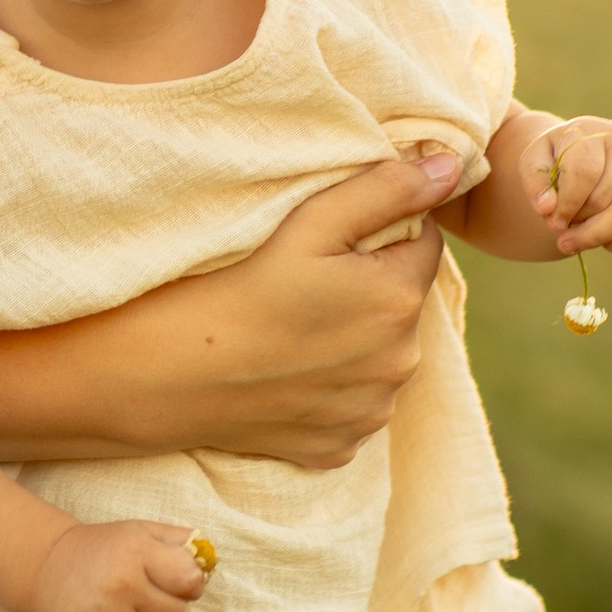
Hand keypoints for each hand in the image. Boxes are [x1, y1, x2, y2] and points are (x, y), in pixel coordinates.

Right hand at [0, 147, 458, 475]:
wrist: (161, 377)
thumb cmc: (229, 287)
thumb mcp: (306, 224)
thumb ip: (385, 189)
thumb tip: (450, 164)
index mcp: (398, 299)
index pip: (422, 242)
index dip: (378, 230)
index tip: (326, 239)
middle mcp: (400, 363)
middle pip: (402, 302)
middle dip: (368, 287)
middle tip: (299, 282)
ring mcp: (369, 412)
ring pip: (379, 355)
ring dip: (352, 339)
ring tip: (287, 328)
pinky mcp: (338, 447)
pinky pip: (351, 404)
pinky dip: (328, 387)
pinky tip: (282, 371)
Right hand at [29, 519, 208, 611]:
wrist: (47, 570)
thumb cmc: (103, 550)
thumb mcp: (139, 531)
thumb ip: (179, 541)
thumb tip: (211, 560)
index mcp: (135, 553)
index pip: (190, 581)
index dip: (190, 583)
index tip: (175, 580)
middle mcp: (121, 587)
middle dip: (172, 608)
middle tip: (151, 599)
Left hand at [534, 118, 611, 257]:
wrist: (589, 151)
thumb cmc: (560, 157)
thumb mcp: (537, 159)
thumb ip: (535, 181)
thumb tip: (547, 210)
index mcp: (594, 132)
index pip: (585, 172)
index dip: (566, 204)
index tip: (552, 221)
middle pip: (604, 198)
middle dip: (578, 223)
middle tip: (562, 231)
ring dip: (598, 237)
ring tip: (576, 242)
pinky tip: (602, 241)